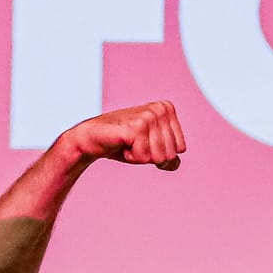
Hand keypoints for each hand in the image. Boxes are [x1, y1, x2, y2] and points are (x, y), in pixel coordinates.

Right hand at [61, 101, 186, 169]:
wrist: (92, 138)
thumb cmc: (123, 143)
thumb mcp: (151, 149)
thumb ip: (168, 156)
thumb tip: (175, 164)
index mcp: (167, 109)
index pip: (180, 148)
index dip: (161, 153)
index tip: (144, 142)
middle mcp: (159, 109)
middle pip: (171, 154)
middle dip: (151, 156)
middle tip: (134, 144)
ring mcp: (148, 116)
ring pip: (159, 157)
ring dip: (141, 156)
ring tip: (128, 143)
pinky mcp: (136, 127)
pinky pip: (144, 158)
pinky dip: (132, 157)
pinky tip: (122, 144)